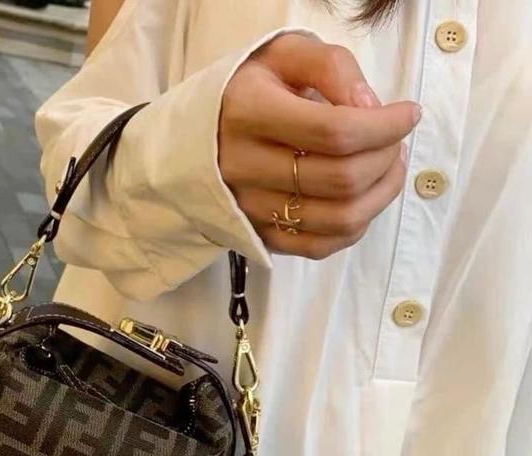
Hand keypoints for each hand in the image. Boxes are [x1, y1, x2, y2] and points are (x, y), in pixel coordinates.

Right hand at [219, 34, 420, 258]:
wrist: (200, 136)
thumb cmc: (252, 90)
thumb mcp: (286, 54)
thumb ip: (332, 68)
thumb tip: (371, 110)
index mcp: (249, 114)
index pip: (336, 132)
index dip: (386, 127)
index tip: (408, 114)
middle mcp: (244, 168)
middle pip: (342, 179)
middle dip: (387, 158)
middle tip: (396, 140)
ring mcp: (250, 209)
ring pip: (338, 219)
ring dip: (381, 194)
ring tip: (388, 167)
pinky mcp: (260, 235)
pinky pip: (321, 246)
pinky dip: (356, 225)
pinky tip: (363, 198)